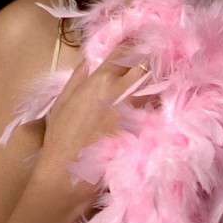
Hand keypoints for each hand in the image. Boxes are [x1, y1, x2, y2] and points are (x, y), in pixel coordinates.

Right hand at [39, 42, 151, 199]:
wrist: (66, 176)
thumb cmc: (60, 140)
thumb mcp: (61, 103)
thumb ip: (77, 79)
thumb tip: (89, 61)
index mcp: (100, 81)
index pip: (126, 51)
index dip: (136, 46)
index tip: (141, 47)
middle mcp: (122, 93)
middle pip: (149, 67)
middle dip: (153, 65)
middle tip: (158, 65)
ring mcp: (137, 114)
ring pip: (158, 90)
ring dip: (159, 87)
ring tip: (161, 88)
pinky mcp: (146, 134)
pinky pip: (160, 116)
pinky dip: (161, 111)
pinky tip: (161, 113)